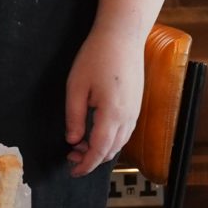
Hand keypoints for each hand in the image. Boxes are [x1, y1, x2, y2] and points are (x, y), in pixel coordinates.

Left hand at [65, 26, 144, 176]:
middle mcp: (128, 117)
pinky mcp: (136, 105)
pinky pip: (125, 131)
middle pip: (111, 150)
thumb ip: (74, 117)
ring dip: (101, 149)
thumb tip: (72, 141)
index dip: (85, 164)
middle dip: (91, 159)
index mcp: (112, 114)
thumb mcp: (76, 87)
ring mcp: (135, 111)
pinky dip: (110, 139)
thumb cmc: (96, 57)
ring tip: (79, 144)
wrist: (122, 36)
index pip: (99, 150)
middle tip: (70, 156)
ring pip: (119, 143)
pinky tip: (95, 132)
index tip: (72, 171)